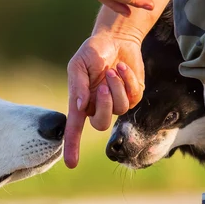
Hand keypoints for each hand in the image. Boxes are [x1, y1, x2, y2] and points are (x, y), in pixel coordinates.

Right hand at [64, 32, 144, 167]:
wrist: (116, 39)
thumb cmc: (93, 52)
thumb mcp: (79, 65)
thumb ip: (78, 85)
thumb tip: (81, 106)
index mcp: (80, 102)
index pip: (75, 128)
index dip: (72, 146)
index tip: (71, 164)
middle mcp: (97, 107)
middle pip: (100, 123)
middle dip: (104, 105)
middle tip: (104, 84)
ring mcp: (116, 104)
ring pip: (118, 109)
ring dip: (117, 87)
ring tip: (112, 69)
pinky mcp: (133, 97)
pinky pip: (132, 97)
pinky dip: (128, 81)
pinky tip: (122, 68)